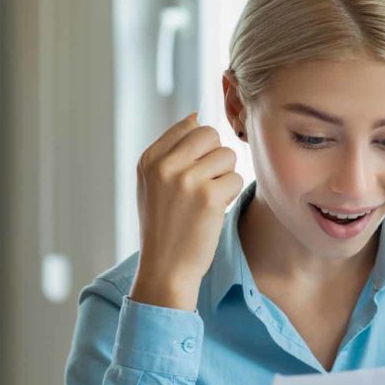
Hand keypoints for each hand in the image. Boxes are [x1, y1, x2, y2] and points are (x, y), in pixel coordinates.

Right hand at [130, 113, 243, 310]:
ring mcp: (186, 179)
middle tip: (206, 183)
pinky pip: (235, 179)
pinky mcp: (209, 197)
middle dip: (215, 157)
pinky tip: (213, 211)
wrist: (165, 268)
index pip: (188, 126)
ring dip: (224, 177)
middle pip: (210, 135)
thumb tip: (196, 116)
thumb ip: (171, 151)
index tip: (194, 171)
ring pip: (226, 156)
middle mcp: (165, 165)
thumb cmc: (164, 227)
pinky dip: (229, 196)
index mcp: (149, 159)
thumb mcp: (153, 185)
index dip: (200, 148)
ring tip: (207, 200)